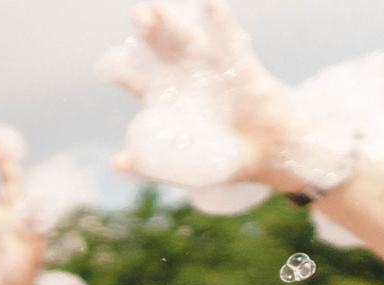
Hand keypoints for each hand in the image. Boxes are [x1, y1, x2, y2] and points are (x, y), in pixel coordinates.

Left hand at [107, 0, 312, 190]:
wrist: (274, 159)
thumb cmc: (230, 163)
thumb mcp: (186, 169)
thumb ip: (151, 166)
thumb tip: (115, 162)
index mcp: (179, 106)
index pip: (148, 86)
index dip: (129, 76)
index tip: (109, 66)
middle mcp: (196, 84)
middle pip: (167, 54)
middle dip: (151, 35)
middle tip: (135, 13)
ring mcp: (219, 73)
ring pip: (192, 43)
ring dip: (174, 25)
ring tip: (155, 8)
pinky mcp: (245, 69)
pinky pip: (231, 42)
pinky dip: (221, 23)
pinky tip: (209, 3)